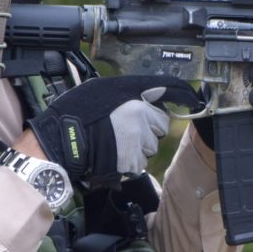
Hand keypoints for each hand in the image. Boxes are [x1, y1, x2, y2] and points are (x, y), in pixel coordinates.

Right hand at [29, 75, 200, 187]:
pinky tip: (111, 155)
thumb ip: (129, 90)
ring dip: (138, 147)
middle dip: (147, 128)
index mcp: (134, 97)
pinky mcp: (132, 163)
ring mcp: (138, 142)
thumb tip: (152, 92)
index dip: (180, 97)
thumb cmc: (76, 113)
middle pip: (159, 125)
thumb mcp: (103, 89)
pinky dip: (128, 162)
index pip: (169, 92)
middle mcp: (141, 118)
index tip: (192, 100)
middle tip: (124, 128)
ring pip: (150, 147)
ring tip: (113, 143)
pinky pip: (139, 162)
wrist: (60, 143)